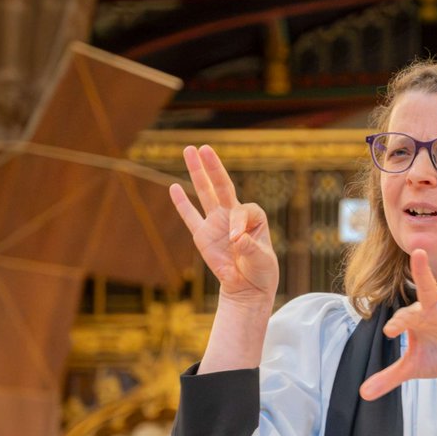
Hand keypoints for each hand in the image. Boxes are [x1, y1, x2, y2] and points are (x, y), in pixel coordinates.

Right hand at [170, 145, 278, 308]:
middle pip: (223, 186)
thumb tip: (236, 239)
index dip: (238, 224)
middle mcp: (234, 214)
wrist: (248, 287)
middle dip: (214, 168)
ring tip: (189, 150)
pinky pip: (190, 217)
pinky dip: (182, 203)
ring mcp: (216, 222)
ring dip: (198, 173)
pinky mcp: (202, 235)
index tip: (237, 242)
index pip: (242, 212)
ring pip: (205, 193)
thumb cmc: (261, 271)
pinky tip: (173, 187)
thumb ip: (251, 249)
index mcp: (253, 217)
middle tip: (205, 148)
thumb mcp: (262, 261)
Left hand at [359, 237, 436, 400]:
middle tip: (416, 252)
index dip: (399, 322)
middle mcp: (434, 310)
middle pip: (427, 287)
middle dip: (422, 272)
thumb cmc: (434, 359)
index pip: (405, 317)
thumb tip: (362, 394)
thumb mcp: (411, 369)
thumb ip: (388, 377)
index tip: (392, 332)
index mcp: (417, 319)